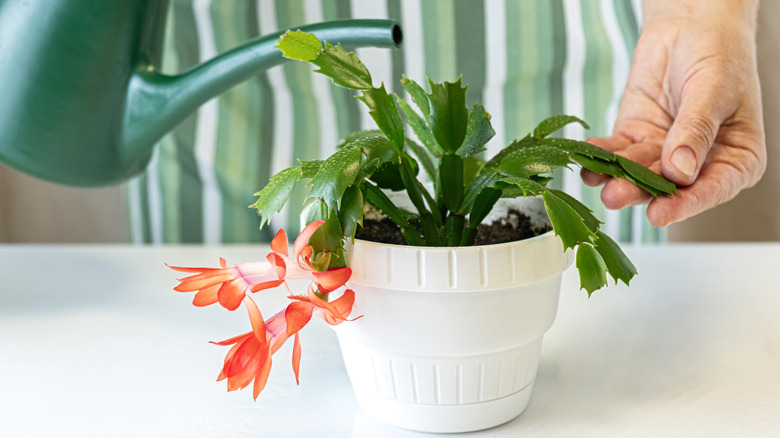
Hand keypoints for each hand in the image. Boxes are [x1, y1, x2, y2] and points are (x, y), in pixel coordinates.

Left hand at [583, 0, 765, 226]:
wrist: (691, 26)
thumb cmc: (719, 54)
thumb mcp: (715, 90)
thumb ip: (696, 131)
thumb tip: (681, 170)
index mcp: (735, 159)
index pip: (712, 189)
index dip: (685, 204)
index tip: (660, 214)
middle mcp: (698, 164)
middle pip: (668, 186)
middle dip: (640, 192)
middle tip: (617, 197)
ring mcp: (663, 153)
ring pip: (638, 173)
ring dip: (617, 177)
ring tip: (601, 181)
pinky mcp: (635, 138)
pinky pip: (616, 151)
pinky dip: (600, 156)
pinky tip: (588, 161)